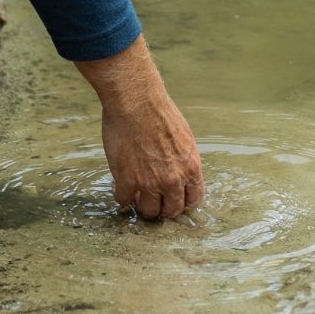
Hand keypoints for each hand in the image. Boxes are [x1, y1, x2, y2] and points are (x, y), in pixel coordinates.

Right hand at [101, 95, 204, 219]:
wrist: (137, 102)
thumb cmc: (159, 112)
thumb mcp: (184, 138)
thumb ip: (183, 160)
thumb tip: (179, 171)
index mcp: (191, 168)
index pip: (194, 199)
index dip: (183, 202)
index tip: (174, 198)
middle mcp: (173, 180)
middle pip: (171, 210)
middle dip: (163, 207)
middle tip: (154, 199)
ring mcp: (149, 183)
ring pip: (149, 211)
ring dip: (143, 204)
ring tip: (137, 194)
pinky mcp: (127, 180)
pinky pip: (124, 200)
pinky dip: (122, 196)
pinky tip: (120, 186)